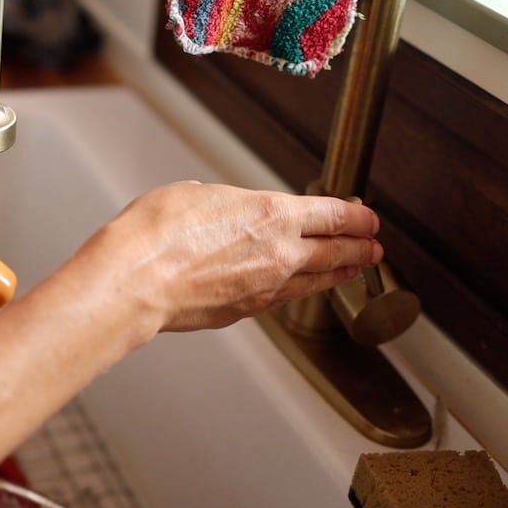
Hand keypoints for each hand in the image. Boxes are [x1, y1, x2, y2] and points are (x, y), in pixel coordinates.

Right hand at [85, 182, 381, 331]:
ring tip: (353, 270)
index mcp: (272, 214)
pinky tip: (300, 288)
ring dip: (339, 273)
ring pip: (317, 280)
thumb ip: (223, 204)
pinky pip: (285, 298)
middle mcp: (280, 253)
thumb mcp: (193, 195)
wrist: (134, 281)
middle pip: (336, 250)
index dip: (357, 216)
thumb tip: (223, 211)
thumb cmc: (154, 236)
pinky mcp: (246, 311)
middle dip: (360, 247)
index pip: (333, 215)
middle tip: (373, 246)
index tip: (366, 217)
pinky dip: (301, 291)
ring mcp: (266, 287)